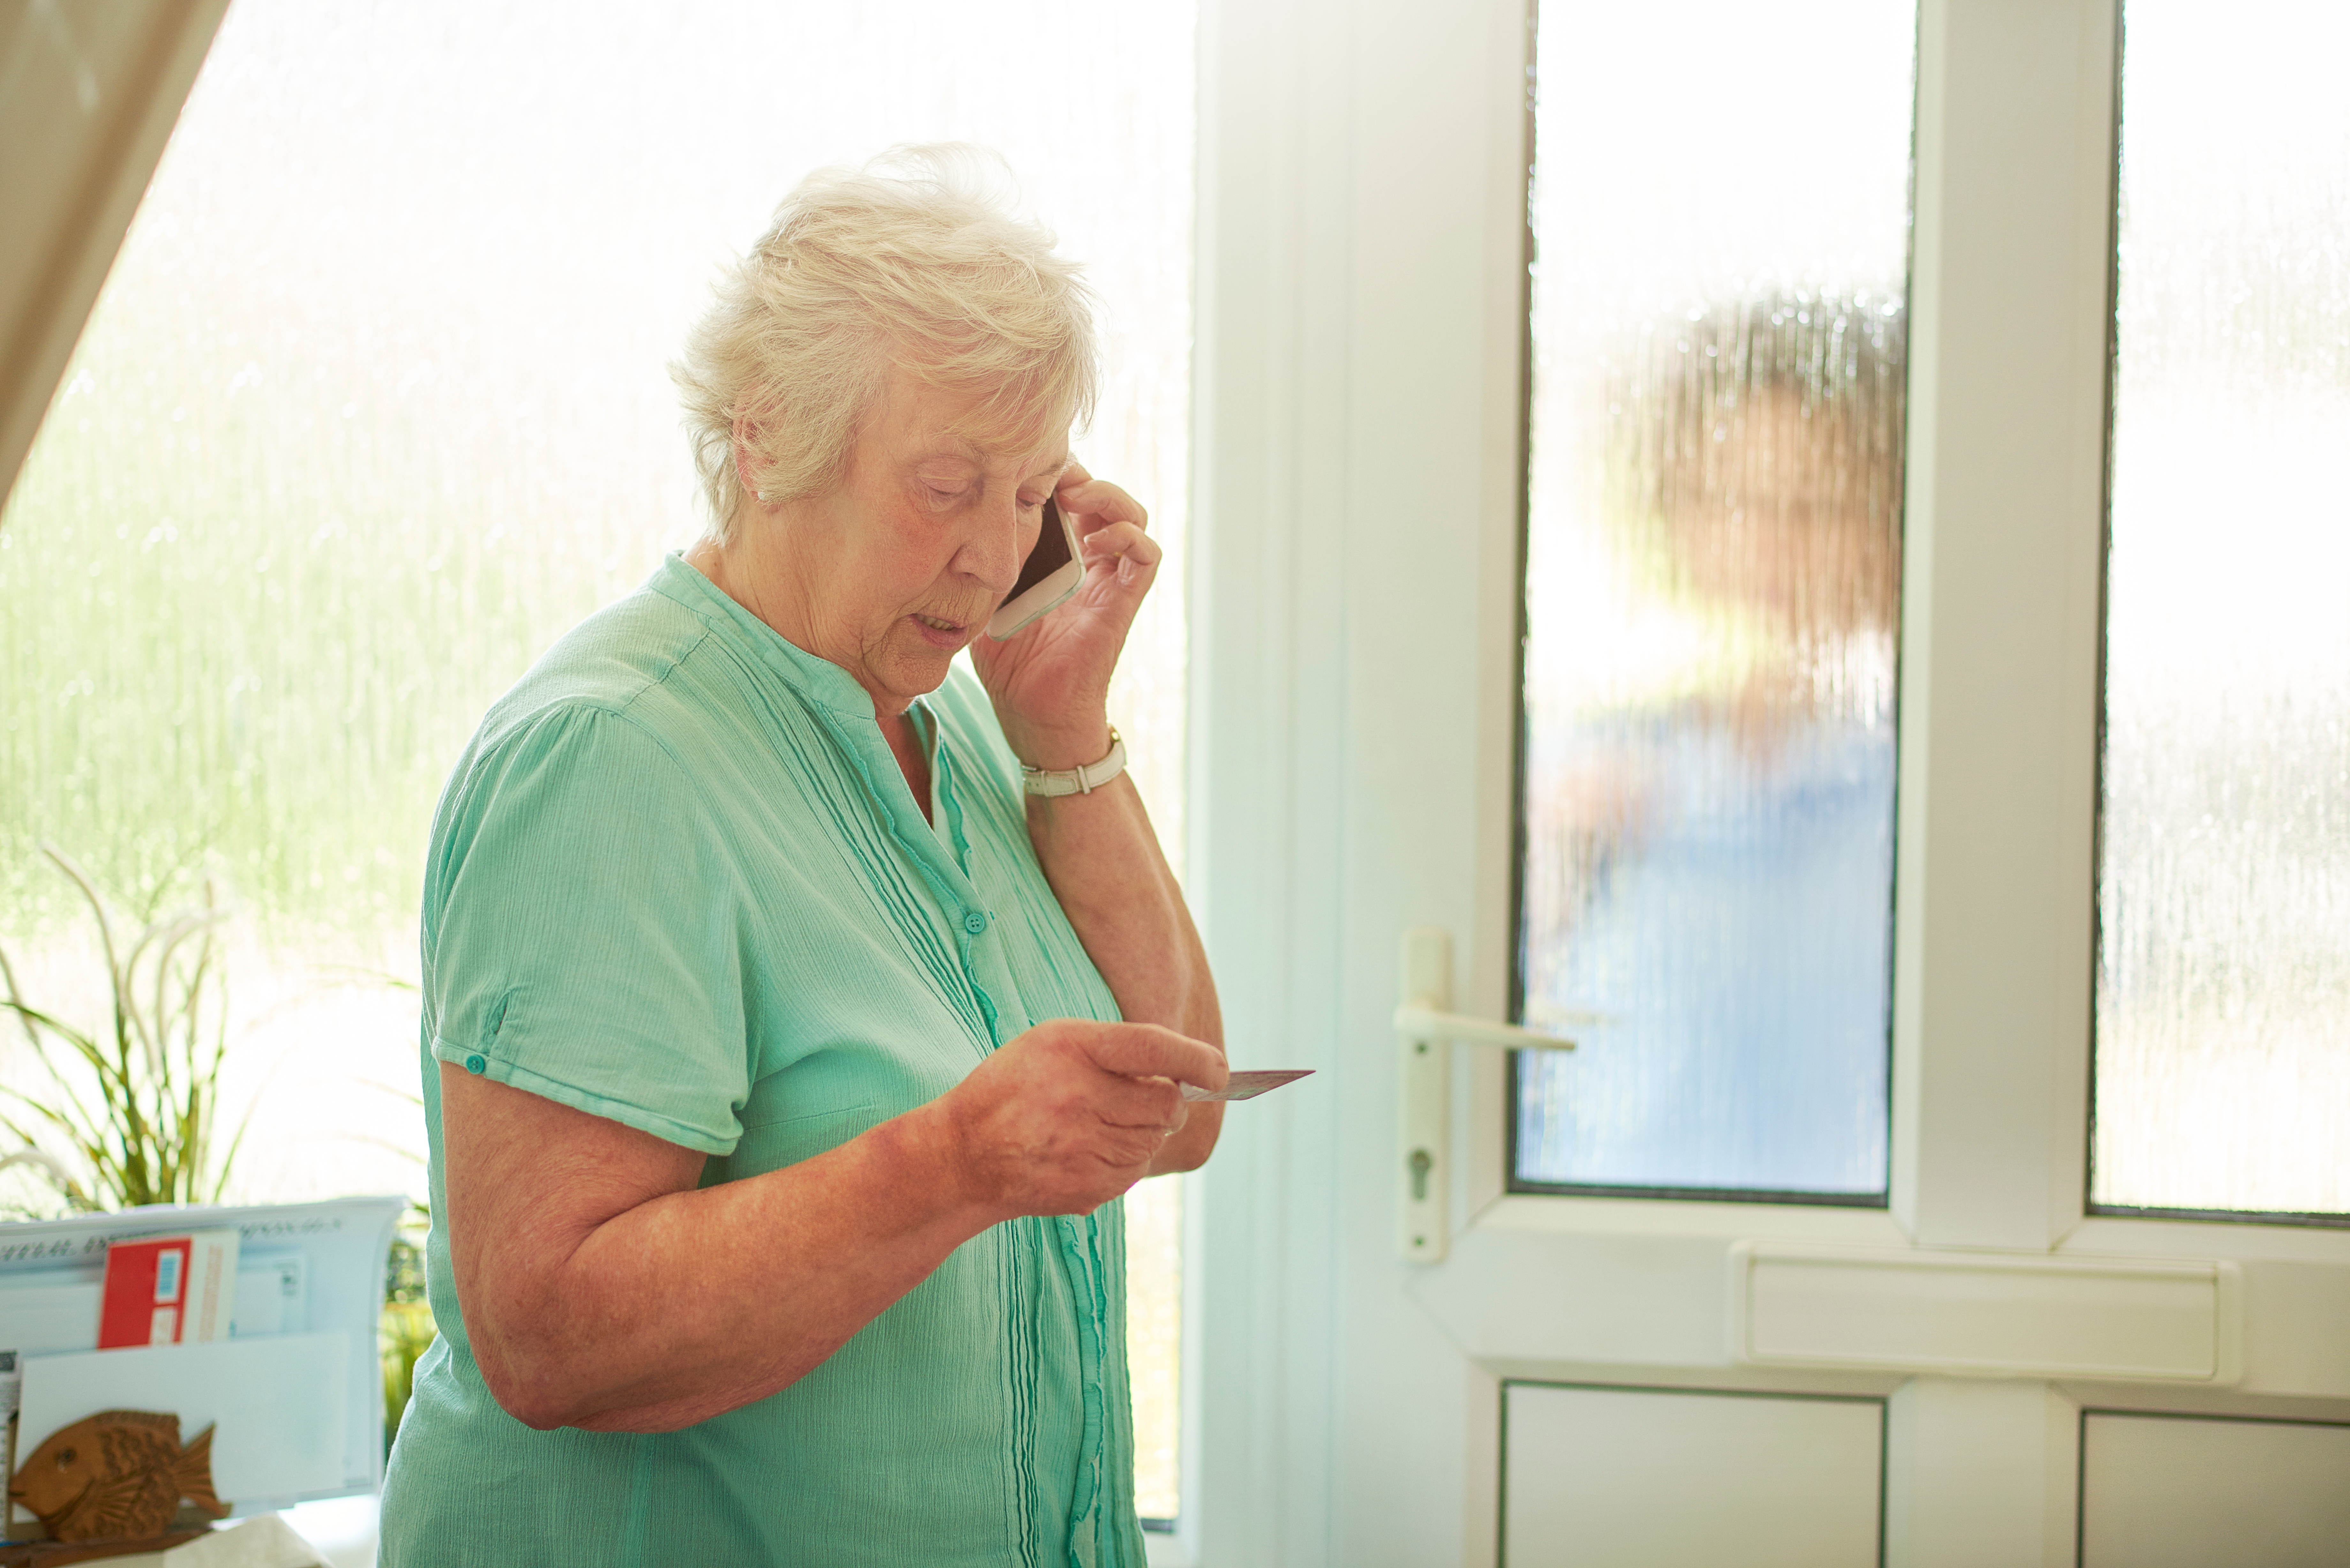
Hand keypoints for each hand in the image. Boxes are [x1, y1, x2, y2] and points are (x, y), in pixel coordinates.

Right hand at [936, 1018, 1225, 1219]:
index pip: (1153, 1049)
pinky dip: (1126, 1160)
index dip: (1195, 1059)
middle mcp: (1079, 1097)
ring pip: (1155, 1139)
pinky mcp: (1087, 1186)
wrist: (962, 1156)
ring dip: (1146, 1131)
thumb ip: (1117, 1050)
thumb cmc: (1014, 1088)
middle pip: (1167, 1103)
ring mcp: (1083, 1147)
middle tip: (1144, 1097)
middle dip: (1169, 1101)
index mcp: (1071, 1049)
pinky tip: (1089, 1150)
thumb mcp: (1053, 1043)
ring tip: (1103, 1123)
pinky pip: (1136, 1171)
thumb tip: (1187, 1075)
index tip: (1219, 1071)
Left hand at [968, 461, 1160, 768]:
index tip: (1023, 469)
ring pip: (1133, 515)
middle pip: (1102, 496)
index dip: (1054, 474)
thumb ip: (980, 562)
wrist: (1031, 713)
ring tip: (1077, 497)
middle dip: (1080, 475)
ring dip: (1108, 496)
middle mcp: (1089, 563)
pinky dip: (1127, 536)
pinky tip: (1094, 541)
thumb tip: (956, 520)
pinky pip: (1146, 555)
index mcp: (1058, 557)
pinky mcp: (1123, 602)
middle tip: (1052, 476)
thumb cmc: (1007, 662)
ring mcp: (1110, 580)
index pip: (1068, 496)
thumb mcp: (985, 596)